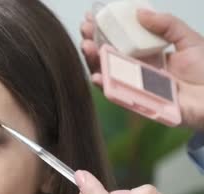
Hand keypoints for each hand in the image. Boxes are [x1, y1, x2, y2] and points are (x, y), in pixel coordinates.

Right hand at [80, 9, 203, 130]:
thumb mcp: (188, 40)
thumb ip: (166, 24)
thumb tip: (141, 11)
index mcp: (147, 55)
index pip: (119, 41)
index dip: (104, 30)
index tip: (92, 17)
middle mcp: (137, 71)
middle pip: (108, 57)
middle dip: (93, 43)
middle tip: (84, 30)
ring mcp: (135, 87)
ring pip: (107, 75)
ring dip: (93, 61)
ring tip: (87, 47)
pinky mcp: (138, 103)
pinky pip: (117, 95)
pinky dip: (105, 86)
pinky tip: (96, 76)